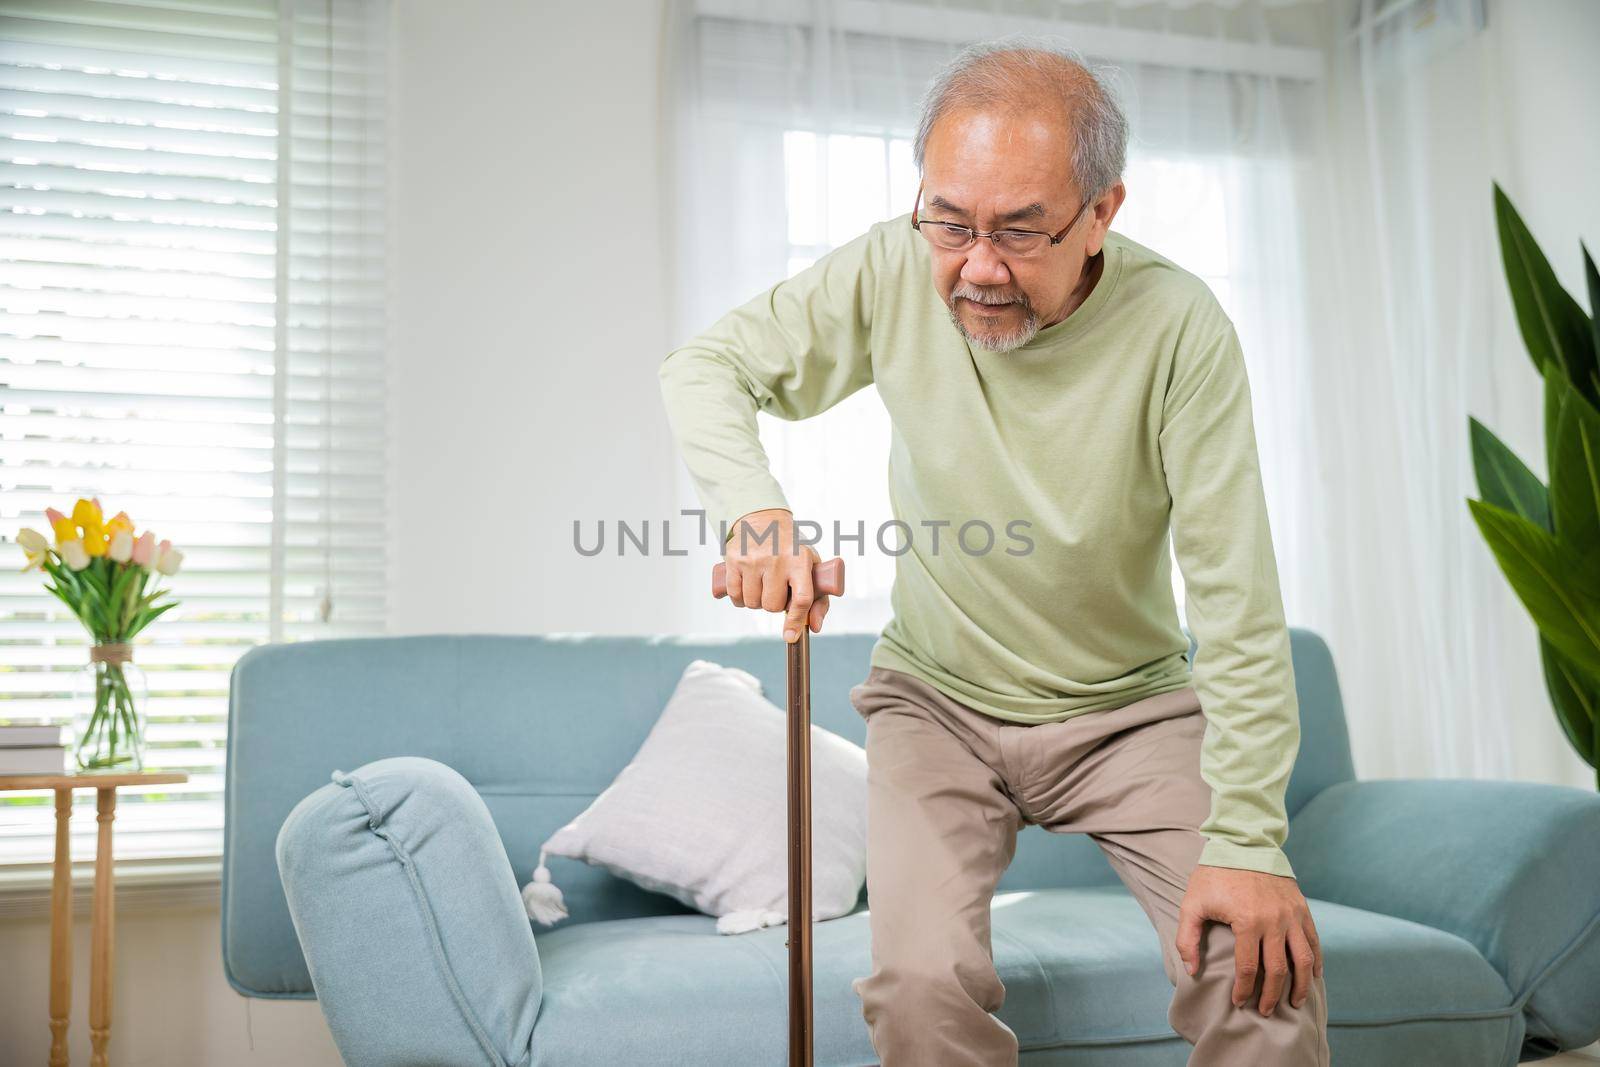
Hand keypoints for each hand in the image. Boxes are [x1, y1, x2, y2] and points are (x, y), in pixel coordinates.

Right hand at [723, 508, 831, 642]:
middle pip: (772, 605)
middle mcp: (777, 560)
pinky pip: (734, 595)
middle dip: (774, 604)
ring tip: (762, 586)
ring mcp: (753, 560)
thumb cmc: (792, 549)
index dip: (796, 621)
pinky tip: (747, 586)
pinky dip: (740, 598)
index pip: (801, 598)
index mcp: (800, 561)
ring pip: (752, 603)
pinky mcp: (734, 560)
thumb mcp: (811, 567)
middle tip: (777, 589)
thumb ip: (818, 599)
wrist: (764, 520)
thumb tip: (813, 627)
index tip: (790, 636)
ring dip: (756, 602)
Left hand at [1175, 864, 1322, 1015]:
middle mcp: (1274, 921)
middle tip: (1266, 1011)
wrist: (1242, 844)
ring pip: (1303, 960)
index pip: (1248, 968)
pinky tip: (1313, 976)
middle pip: (1278, 970)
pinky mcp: (1301, 908)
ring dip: (1301, 985)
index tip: (1239, 1002)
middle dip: (1272, 996)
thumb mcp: (1192, 904)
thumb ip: (1188, 939)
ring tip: (1295, 1002)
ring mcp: (1291, 915)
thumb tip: (1192, 970)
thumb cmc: (1213, 875)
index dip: (1244, 990)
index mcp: (1247, 921)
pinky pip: (1314, 941)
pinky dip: (1315, 961)